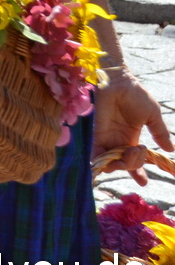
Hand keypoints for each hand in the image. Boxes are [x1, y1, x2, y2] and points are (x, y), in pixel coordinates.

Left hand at [91, 71, 173, 185]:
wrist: (119, 81)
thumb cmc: (136, 94)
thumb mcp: (152, 115)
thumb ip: (160, 132)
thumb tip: (170, 150)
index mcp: (132, 138)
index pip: (134, 161)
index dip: (138, 173)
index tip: (143, 183)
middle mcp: (119, 141)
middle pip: (125, 165)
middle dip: (134, 165)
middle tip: (140, 150)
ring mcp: (108, 138)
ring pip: (112, 163)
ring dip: (122, 164)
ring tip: (131, 152)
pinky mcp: (98, 133)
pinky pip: (97, 153)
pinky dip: (103, 161)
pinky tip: (112, 160)